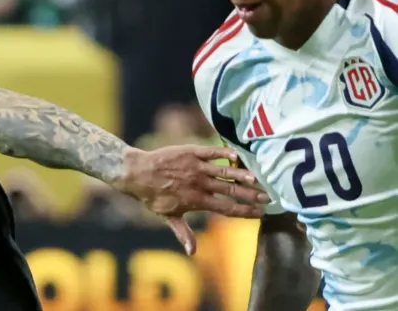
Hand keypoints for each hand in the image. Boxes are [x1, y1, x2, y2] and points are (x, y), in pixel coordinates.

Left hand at [113, 145, 269, 254]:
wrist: (137, 173)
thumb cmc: (152, 196)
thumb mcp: (168, 216)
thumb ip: (183, 232)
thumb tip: (192, 252)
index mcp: (197, 201)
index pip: (226, 208)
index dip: (245, 211)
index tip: (260, 213)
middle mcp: (199, 184)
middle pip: (230, 191)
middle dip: (250, 195)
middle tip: (267, 197)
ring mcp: (195, 167)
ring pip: (224, 172)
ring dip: (241, 175)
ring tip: (257, 179)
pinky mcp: (191, 152)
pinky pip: (211, 152)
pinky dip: (223, 153)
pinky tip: (235, 156)